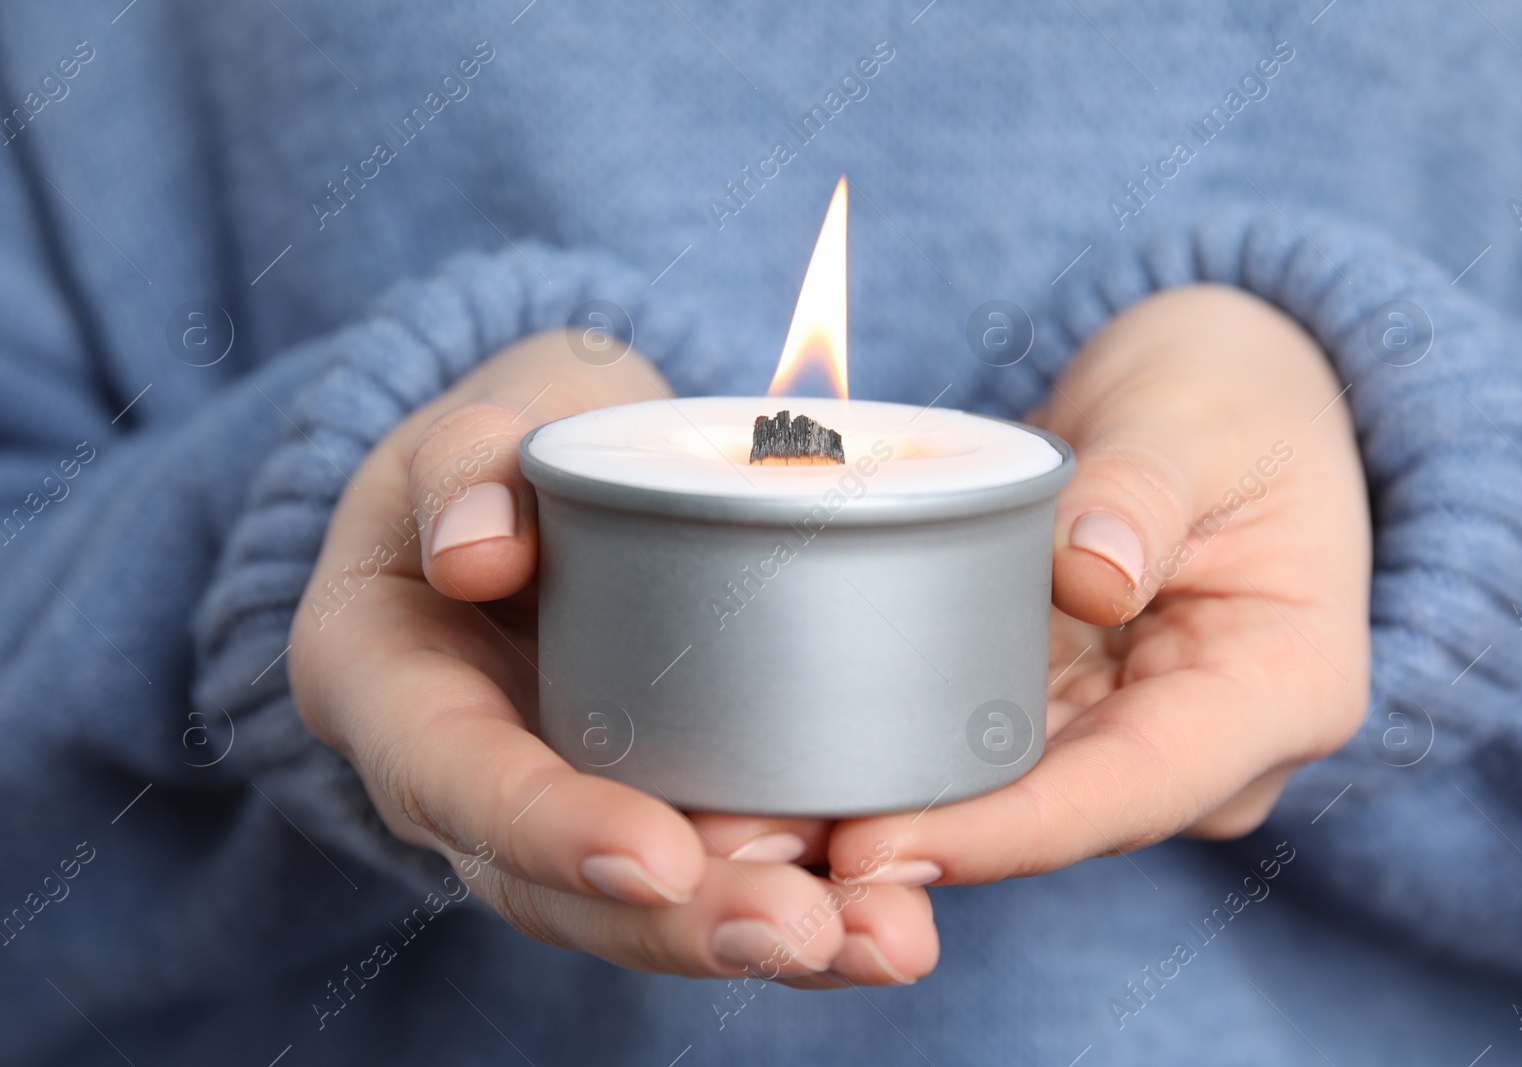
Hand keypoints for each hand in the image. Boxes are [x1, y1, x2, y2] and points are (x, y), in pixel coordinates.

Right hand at [288, 329, 936, 986]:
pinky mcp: (648, 806)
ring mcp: (559, 811)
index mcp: (389, 693)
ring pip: (649, 910)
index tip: (661, 858)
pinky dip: (808, 898)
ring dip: (769, 938)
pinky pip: (714, 872)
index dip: (554, 833)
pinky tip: (893, 921)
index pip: (458, 785)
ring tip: (890, 943)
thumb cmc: (504, 448)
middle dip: (690, 926)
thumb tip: (475, 552)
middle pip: (562, 894)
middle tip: (816, 932)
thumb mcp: (471, 426)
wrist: (544, 490)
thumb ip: (461, 465)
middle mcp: (466, 787)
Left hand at [701, 285, 1370, 891]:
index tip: (880, 844)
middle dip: (915, 844)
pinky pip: (976, 749)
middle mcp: (1209, 748)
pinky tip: (790, 772)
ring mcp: (1133, 737)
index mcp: (1281, 690)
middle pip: (1054, 818)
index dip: (1005, 830)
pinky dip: (892, 760)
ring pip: (1003, 800)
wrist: (1223, 398)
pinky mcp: (1066, 712)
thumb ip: (1145, 489)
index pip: (1134, 787)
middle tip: (766, 855)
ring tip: (752, 830)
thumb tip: (1091, 574)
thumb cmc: (1227, 396)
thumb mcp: (1196, 417)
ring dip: (884, 813)